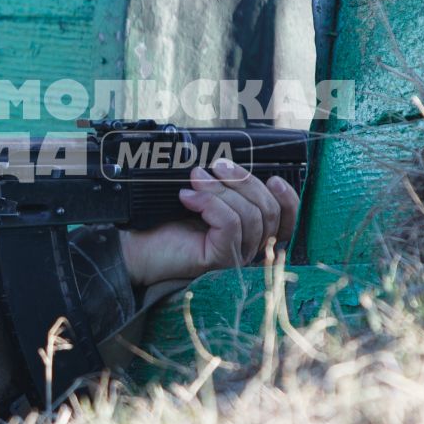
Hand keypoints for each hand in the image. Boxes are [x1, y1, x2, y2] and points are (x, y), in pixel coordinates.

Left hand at [120, 159, 298, 287]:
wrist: (136, 245)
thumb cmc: (166, 222)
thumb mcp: (204, 196)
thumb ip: (226, 186)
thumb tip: (232, 163)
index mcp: (251, 232)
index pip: (286, 220)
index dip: (288, 199)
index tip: (273, 178)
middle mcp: (249, 247)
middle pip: (269, 211)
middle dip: (244, 181)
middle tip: (214, 166)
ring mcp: (237, 256)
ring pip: (250, 215)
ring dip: (220, 190)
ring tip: (195, 179)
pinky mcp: (221, 259)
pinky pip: (231, 224)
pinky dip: (210, 204)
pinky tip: (188, 198)